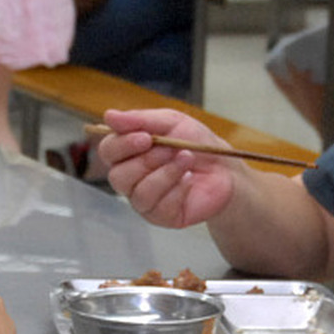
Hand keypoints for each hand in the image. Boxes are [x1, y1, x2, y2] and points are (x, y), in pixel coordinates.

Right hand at [97, 108, 242, 227]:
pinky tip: (190, 179)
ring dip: (167, 173)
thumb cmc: (195, 143)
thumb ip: (140, 119)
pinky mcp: (162, 217)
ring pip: (140, 192)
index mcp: (129, 154)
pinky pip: (161, 207)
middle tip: (170, 150)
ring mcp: (145, 201)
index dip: (122, 145)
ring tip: (187, 159)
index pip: (108, 151)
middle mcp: (131, 180)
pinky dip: (179, 189)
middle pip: (118, 176)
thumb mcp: (171, 123)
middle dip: (147, 160)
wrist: (225, 167)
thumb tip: (109, 115)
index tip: (145, 137)